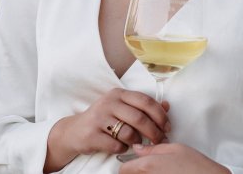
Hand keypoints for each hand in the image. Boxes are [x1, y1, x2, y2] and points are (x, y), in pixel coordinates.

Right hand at [43, 89, 169, 172]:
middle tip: (160, 141)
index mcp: (119, 93)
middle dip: (154, 131)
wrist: (75, 130)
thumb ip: (143, 107)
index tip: (167, 126)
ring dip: (138, 141)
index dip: (159, 114)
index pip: (145, 101)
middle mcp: (109, 102)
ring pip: (128, 132)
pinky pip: (115, 145)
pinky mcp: (92, 134)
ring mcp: (99, 118)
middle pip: (139, 117)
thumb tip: (166, 105)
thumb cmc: (104, 119)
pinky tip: (121, 146)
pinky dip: (123, 148)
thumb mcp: (122, 108)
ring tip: (138, 144)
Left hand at [119, 143, 227, 173]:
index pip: (123, 169)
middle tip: (147, 166)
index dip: (126, 164)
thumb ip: (153, 148)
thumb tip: (138, 148)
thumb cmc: (195, 166)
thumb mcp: (175, 148)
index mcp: (148, 166)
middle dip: (135, 171)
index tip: (131, 162)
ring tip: (159, 171)